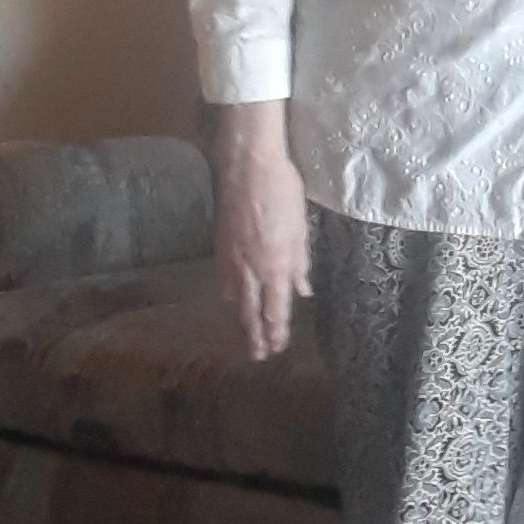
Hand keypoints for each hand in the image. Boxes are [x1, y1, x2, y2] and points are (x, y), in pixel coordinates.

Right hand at [213, 101, 310, 360]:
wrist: (247, 167)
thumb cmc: (282, 192)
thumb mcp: (300, 227)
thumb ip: (300, 262)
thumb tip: (302, 289)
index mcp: (276, 265)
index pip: (276, 309)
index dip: (276, 331)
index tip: (277, 348)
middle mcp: (251, 269)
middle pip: (251, 312)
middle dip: (255, 337)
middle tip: (258, 357)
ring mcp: (231, 260)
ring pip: (235, 300)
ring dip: (241, 320)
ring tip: (246, 335)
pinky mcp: (220, 247)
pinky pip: (223, 282)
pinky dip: (229, 297)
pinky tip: (230, 299)